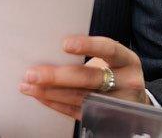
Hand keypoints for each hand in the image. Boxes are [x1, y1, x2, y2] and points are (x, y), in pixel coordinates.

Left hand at [20, 36, 148, 118]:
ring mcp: (116, 103)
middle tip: (33, 73)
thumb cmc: (115, 71)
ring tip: (28, 85)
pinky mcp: (103, 118)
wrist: (132, 98)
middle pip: (90, 79)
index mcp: (128, 61)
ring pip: (80, 97)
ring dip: (50, 92)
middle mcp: (126, 82)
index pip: (109, 50)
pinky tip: (40, 96)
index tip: (64, 44)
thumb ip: (91, 53)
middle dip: (58, 76)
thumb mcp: (112, 60)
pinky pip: (75, 111)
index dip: (88, 46)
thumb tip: (51, 48)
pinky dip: (55, 104)